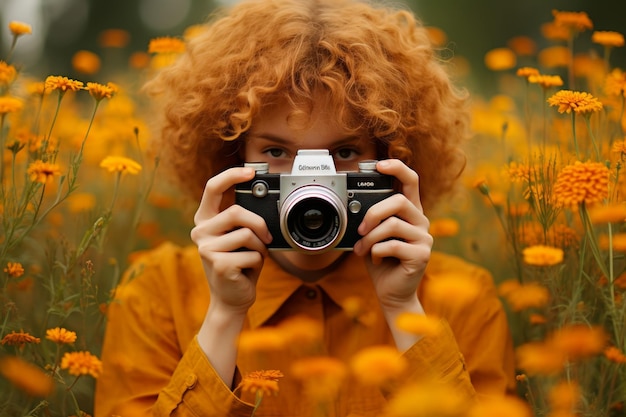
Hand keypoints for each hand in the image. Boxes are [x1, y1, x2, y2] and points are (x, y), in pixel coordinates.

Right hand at [190, 167, 272, 315]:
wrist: (231, 298)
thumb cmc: (239, 264)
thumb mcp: (239, 237)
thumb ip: (242, 219)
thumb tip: (263, 200)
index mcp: (205, 219)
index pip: (212, 188)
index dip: (231, 175)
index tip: (250, 171)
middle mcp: (200, 231)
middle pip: (236, 212)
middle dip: (259, 224)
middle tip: (266, 238)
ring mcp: (206, 248)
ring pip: (247, 234)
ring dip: (260, 248)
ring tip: (253, 257)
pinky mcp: (218, 264)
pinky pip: (252, 255)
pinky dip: (258, 263)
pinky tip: (248, 270)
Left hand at [352, 159, 432, 311]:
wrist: (391, 293)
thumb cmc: (381, 261)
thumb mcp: (372, 235)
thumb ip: (370, 220)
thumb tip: (354, 208)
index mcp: (409, 212)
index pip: (410, 181)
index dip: (396, 168)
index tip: (379, 165)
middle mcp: (420, 221)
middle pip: (398, 201)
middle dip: (373, 213)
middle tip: (360, 229)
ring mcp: (424, 238)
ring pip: (392, 224)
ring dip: (370, 238)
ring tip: (362, 249)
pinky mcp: (422, 255)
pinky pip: (393, 245)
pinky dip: (376, 252)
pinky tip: (375, 260)